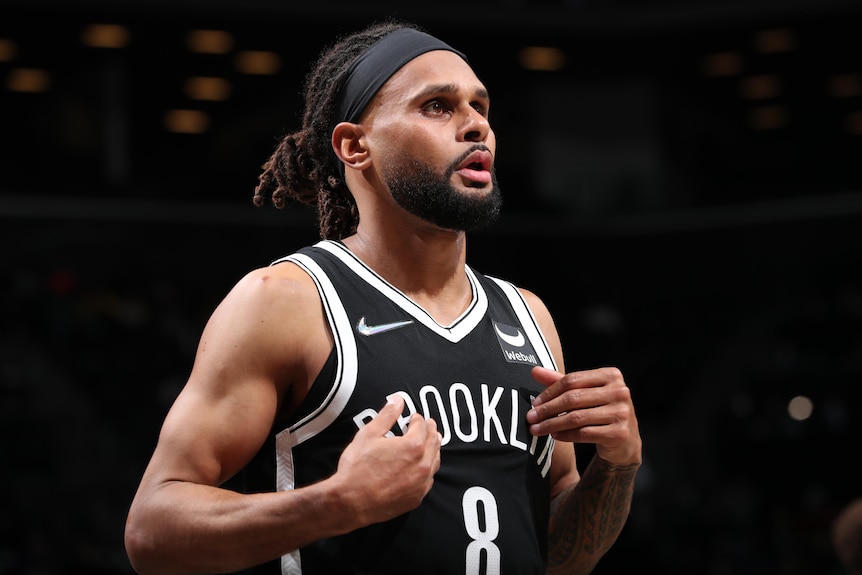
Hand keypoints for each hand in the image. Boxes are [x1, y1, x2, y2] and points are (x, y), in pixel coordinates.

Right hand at [335, 394, 441, 525]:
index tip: (414, 417)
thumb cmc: (357, 469)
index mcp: (412, 446)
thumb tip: (398, 400)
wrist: (350, 501)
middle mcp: (422, 465)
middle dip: (431, 431)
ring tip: (431, 443)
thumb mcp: (369, 434)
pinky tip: (423, 467)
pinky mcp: (416, 498)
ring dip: (433, 449)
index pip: (422, 426)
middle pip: (433, 442)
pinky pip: (428, 480)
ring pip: (434, 462)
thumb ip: (387, 415)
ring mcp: (420, 484)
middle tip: (429, 425)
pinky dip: (428, 470)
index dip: (418, 419)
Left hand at [526, 366, 641, 467]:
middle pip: (573, 398)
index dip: (550, 391)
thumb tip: (534, 371)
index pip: (572, 380)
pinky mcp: (620, 433)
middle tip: (530, 417)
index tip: (535, 403)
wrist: (624, 441)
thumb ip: (560, 381)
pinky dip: (565, 435)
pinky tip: (554, 436)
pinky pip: (584, 433)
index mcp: (611, 375)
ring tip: (537, 429)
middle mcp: (620, 391)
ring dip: (552, 424)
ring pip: (577, 417)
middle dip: (548, 409)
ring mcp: (622, 413)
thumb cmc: (599, 410)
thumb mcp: (583, 392)